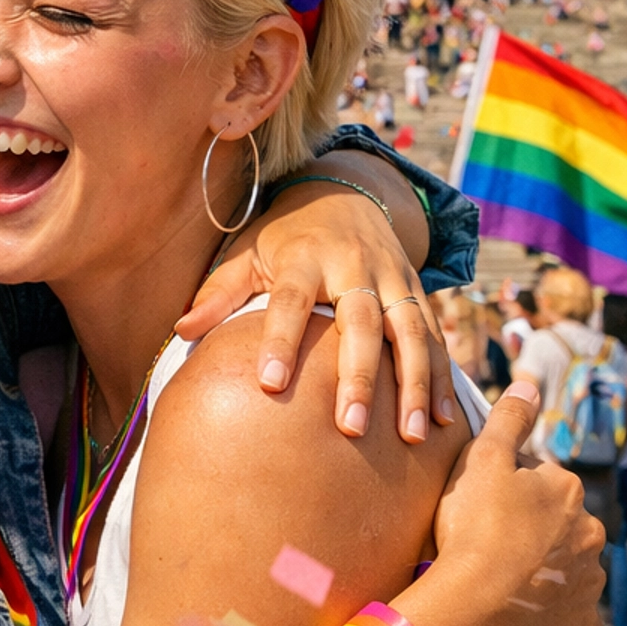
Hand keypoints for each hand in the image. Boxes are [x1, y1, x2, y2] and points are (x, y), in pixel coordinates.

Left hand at [179, 183, 455, 442]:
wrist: (343, 191)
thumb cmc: (284, 236)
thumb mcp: (247, 253)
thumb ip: (218, 292)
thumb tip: (180, 331)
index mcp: (305, 257)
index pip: (292, 301)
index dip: (282, 341)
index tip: (270, 385)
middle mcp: (355, 266)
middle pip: (361, 322)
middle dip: (359, 376)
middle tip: (349, 428)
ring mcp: (393, 278)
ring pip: (410, 332)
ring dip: (415, 384)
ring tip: (412, 434)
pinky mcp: (418, 291)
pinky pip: (435, 336)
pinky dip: (443, 378)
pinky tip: (445, 422)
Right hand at [430, 382, 605, 625]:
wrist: (477, 604)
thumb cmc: (475, 526)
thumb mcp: (482, 458)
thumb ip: (508, 418)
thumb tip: (529, 385)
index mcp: (568, 488)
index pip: (538, 480)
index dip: (506, 491)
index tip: (480, 506)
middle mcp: (591, 530)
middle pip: (558, 523)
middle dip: (534, 529)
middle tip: (490, 542)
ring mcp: (591, 579)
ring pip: (569, 566)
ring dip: (546, 569)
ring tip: (504, 578)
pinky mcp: (584, 621)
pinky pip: (573, 613)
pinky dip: (556, 611)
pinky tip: (530, 611)